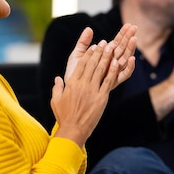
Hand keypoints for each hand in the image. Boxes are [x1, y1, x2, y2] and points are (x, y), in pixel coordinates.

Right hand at [54, 25, 136, 145]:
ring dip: (106, 57)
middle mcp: (82, 84)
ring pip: (101, 70)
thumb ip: (57, 88)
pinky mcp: (101, 97)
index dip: (88, 54)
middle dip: (99, 52)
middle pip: (92, 64)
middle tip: (104, 43)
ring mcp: (92, 90)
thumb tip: (57, 79)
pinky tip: (117, 62)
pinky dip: (112, 71)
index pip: (81, 64)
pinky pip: (108, 81)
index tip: (93, 47)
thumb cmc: (64, 117)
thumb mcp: (56, 101)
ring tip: (111, 48)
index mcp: (72, 83)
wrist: (73, 130)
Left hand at [64, 24, 136, 87]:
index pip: (116, 42)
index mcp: (104, 56)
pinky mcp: (113, 83)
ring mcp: (112, 73)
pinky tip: (131, 58)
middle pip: (123, 49)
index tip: (129, 24)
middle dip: (129, 38)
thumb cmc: (73, 74)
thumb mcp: (77, 56)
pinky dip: (129, 67)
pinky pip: (124, 75)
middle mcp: (110, 64)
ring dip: (130, 49)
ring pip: (125, 59)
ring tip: (134, 38)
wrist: (70, 92)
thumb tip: (89, 28)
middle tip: (134, 27)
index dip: (123, 34)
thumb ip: (83, 43)